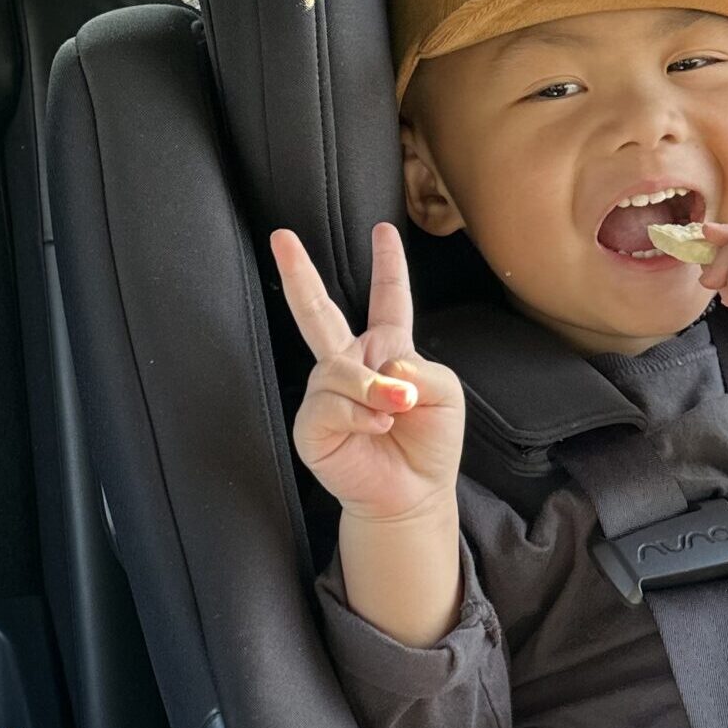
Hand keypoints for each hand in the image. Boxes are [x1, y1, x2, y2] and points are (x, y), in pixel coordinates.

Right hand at [271, 222, 464, 522]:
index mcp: (388, 350)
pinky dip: (358, 414)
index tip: (383, 230)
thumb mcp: (446, 398)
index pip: (388, 299)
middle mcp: (350, 366)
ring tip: (395, 413)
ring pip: (338, 369)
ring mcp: (326, 394)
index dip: (388, 265)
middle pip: (318, 312)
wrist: (411, 496)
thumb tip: (384, 368)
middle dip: (299, 274)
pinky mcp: (311, 425)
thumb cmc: (430, 446)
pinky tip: (376, 427)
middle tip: (280, 237)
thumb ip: (423, 370)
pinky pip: (328, 404)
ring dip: (371, 389)